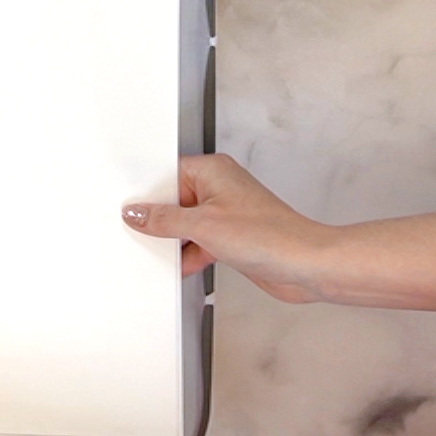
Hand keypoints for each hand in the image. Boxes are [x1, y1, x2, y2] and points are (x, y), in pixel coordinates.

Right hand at [121, 154, 329, 302]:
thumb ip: (164, 220)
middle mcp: (220, 187)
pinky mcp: (234, 236)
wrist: (305, 266)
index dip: (148, 193)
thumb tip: (137, 213)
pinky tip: (183, 265)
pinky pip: (202, 240)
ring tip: (163, 252)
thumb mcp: (202, 226)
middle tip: (142, 233)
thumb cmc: (269, 236)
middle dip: (161, 220)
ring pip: (188, 223)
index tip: (130, 209)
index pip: (167, 174)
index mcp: (212, 170)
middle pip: (176, 200)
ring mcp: (228, 212)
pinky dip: (192, 252)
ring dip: (177, 240)